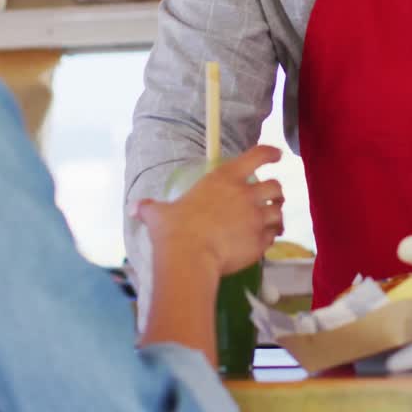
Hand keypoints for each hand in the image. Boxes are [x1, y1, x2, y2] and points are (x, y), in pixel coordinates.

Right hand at [133, 146, 284, 276]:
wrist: (190, 258)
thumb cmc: (174, 231)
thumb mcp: (159, 214)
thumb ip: (150, 208)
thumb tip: (134, 208)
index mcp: (224, 179)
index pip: (257, 156)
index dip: (269, 153)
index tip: (276, 155)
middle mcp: (245, 195)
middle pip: (275, 186)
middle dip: (275, 192)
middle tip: (271, 198)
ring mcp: (255, 219)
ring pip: (278, 212)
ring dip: (276, 215)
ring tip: (271, 221)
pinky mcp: (259, 242)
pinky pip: (272, 237)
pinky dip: (270, 237)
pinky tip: (264, 240)